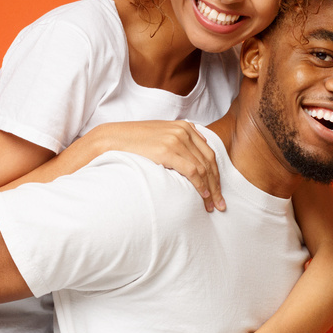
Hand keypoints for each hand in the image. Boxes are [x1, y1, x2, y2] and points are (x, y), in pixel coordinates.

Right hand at [91, 121, 223, 211]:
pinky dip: (200, 186)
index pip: (209, 154)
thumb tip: (197, 155)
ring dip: (210, 189)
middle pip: (209, 162)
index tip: (218, 191)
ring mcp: (177, 140)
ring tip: (211, 205)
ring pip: (203, 169)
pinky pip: (192, 171)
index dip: (216, 175)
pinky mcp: (168, 151)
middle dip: (216, 185)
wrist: (112, 138)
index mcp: (185, 127)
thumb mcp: (162, 135)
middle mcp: (184, 131)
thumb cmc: (135, 141)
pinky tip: (202, 196)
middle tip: (220, 203)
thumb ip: (180, 141)